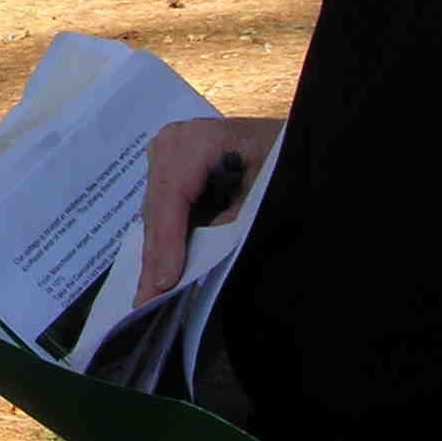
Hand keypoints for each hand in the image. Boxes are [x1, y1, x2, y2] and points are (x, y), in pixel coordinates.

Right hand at [136, 116, 284, 304]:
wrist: (296, 139)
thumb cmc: (284, 155)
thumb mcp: (265, 187)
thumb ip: (231, 221)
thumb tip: (201, 259)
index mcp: (195, 139)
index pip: (172, 195)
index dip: (168, 241)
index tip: (166, 282)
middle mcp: (172, 144)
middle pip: (157, 208)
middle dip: (155, 256)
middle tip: (145, 301)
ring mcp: (167, 157)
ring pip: (155, 214)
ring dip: (156, 254)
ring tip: (148, 294)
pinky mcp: (171, 173)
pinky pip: (163, 212)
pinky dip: (165, 242)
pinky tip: (159, 272)